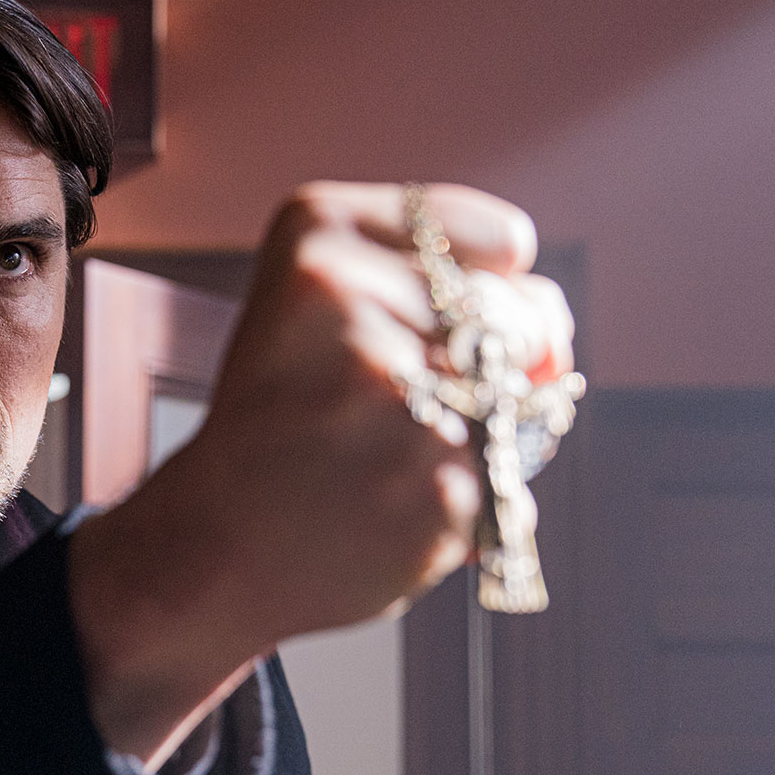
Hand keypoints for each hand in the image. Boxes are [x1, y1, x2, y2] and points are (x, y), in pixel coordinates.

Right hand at [69, 182, 574, 764]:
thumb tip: (560, 345)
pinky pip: (507, 482)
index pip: (502, 242)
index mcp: (319, 232)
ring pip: (519, 405)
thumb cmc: (283, 415)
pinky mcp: (431, 483)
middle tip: (396, 406)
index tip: (416, 325)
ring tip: (378, 460)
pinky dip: (464, 502)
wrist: (214, 542)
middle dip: (488, 367)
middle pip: (525, 318)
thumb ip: (441, 280)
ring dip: (473, 442)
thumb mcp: (319, 300)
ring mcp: (395, 394)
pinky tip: (386, 507)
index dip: (481, 290)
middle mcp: (351, 299)